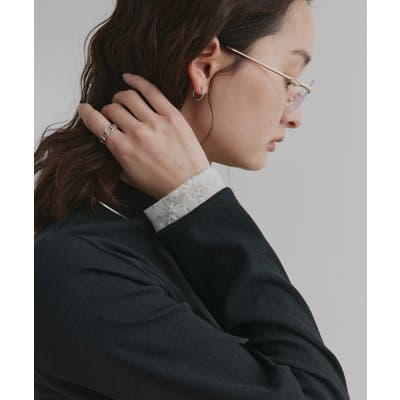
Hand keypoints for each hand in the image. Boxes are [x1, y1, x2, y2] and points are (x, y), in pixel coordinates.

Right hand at [77, 73, 209, 199]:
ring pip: (128, 97)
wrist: (189, 187)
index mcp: (123, 149)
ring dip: (120, 96)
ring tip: (122, 100)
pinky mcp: (172, 116)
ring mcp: (155, 122)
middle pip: (112, 109)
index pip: (96, 122)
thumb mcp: (129, 177)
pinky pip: (151, 91)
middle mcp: (136, 133)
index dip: (86, 112)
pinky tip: (129, 78)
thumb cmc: (161, 184)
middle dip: (108, 109)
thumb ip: (115, 160)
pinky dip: (137, 81)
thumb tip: (108, 144)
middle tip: (112, 113)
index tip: (85, 108)